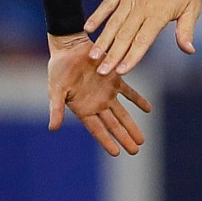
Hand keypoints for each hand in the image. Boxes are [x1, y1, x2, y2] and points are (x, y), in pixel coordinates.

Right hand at [46, 34, 151, 156]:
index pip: (98, 130)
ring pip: (122, 113)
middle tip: (135, 151)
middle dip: (124, 138)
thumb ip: (56, 109)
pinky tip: (149, 109)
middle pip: (113, 125)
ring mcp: (106, 93)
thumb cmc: (59, 68)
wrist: (69, 47)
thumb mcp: (56, 89)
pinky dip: (138, 101)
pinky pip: (129, 92)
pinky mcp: (114, 79)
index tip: (116, 153)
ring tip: (141, 140)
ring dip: (132, 126)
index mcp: (83, 109)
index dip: (107, 142)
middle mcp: (96, 104)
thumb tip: (52, 128)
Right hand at [85, 0, 201, 77]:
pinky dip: (97, 16)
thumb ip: (186, 30)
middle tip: (102, 71)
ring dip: (103, 40)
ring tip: (93, 55)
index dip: (132, 57)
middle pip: (124, 36)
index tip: (122, 71)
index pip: (142, 41)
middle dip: (113, 55)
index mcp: (159, 14)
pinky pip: (107, 4)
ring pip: (113, 23)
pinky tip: (88, 28)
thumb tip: (189, 51)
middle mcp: (141, 7)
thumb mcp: (193, 7)